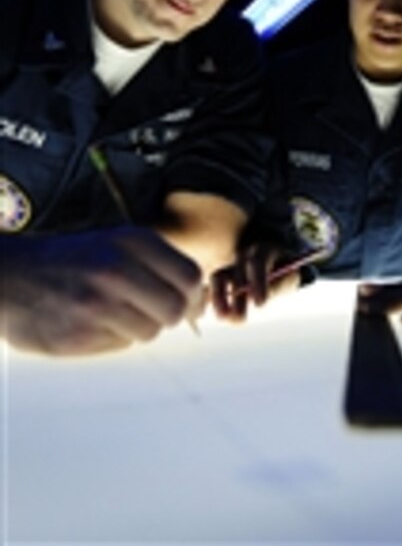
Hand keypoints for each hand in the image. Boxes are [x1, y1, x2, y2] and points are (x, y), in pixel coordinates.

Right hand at [0, 226, 204, 354]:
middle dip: (169, 315)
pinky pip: (121, 344)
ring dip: (140, 326)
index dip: (193, 294)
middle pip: (175, 309)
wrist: (10, 276)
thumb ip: (159, 263)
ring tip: (113, 311)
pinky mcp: (79, 334)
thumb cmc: (74, 259)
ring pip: (151, 331)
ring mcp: (97, 303)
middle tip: (152, 311)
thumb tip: (201, 297)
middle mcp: (116, 268)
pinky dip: (115, 337)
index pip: (190, 275)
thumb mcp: (117, 243)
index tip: (185, 300)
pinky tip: (93, 322)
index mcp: (130, 241)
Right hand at [210, 244, 300, 322]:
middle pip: (235, 272)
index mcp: (264, 248)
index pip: (257, 262)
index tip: (260, 305)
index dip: (258, 283)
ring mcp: (232, 264)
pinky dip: (211, 299)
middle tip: (240, 317)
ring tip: (222, 317)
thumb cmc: (286, 269)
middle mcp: (244, 254)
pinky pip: (214, 286)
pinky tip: (213, 314)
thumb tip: (257, 301)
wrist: (279, 262)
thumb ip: (276, 286)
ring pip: (219, 277)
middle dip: (237, 297)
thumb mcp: (289, 276)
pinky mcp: (223, 276)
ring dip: (219, 298)